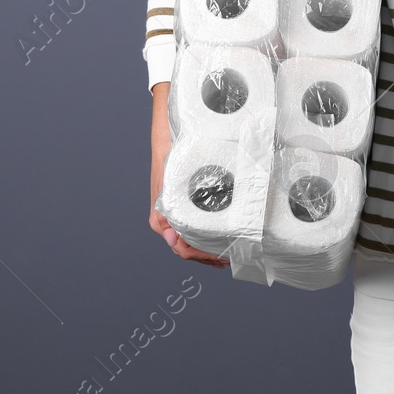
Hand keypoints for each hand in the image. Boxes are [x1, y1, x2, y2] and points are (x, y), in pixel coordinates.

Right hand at [150, 82, 229, 269]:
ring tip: (230, 253)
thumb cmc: (169, 155)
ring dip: (209, 249)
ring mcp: (174, 215)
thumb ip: (167, 209)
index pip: (181, 248)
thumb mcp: (169, 181)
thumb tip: (171, 238)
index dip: (201, 256)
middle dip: (209, 257)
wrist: (166, 135)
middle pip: (188, 248)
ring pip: (192, 241)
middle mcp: (166, 221)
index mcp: (161, 220)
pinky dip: (207, 237)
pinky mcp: (182, 207)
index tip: (220, 257)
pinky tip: (222, 239)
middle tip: (231, 258)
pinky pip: (194, 229)